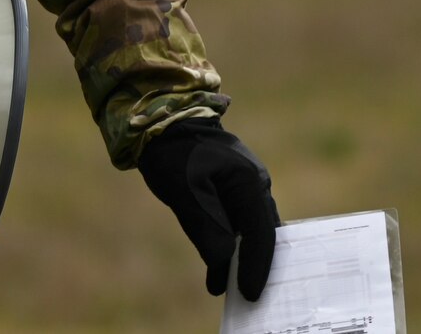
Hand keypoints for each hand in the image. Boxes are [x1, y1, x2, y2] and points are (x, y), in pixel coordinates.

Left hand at [138, 118, 279, 298]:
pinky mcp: (230, 190)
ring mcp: (244, 187)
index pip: (260, 234)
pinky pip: (236, 224)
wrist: (159, 120)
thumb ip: (205, 225)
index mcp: (249, 182)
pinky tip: (218, 269)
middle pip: (261, 235)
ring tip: (229, 289)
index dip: (257, 267)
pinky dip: (229, 245)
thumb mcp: (183, 189)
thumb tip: (225, 263)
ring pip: (249, 232)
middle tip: (247, 299)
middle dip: (254, 267)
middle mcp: (254, 185)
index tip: (251, 295)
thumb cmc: (171, 150)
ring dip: (240, 259)